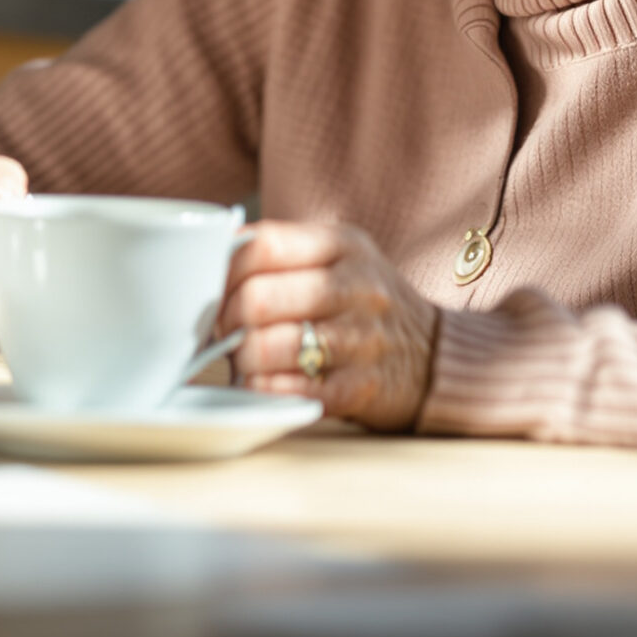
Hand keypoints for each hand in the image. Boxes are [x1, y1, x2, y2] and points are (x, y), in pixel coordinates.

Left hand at [219, 221, 438, 430]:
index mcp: (342, 245)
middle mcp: (357, 287)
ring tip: (241, 361)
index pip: (260, 245)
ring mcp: (364, 339)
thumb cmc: (361, 304)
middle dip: (223, 321)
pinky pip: (293, 391)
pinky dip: (265, 391)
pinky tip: (262, 385)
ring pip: (269, 347)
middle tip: (220, 332)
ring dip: (241, 360)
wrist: (433, 355)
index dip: (221, 270)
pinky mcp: (363, 387)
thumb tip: (203, 255)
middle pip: (257, 299)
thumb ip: (279, 252)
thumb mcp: (335, 258)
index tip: (210, 288)